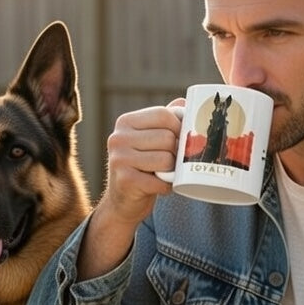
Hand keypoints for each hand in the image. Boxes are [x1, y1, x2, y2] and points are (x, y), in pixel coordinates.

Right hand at [78, 101, 182, 278]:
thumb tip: (185, 102)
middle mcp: (118, 138)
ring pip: (167, 159)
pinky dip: (167, 187)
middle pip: (167, 138)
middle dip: (176, 152)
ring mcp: (119, 159)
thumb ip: (164, 121)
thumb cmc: (142, 167)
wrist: (123, 202)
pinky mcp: (125, 181)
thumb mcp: (148, 140)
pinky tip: (160, 186)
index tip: (180, 139)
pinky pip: (161, 181)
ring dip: (172, 171)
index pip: (163, 115)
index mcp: (125, 122)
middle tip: (171, 162)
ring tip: (164, 174)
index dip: (179, 127)